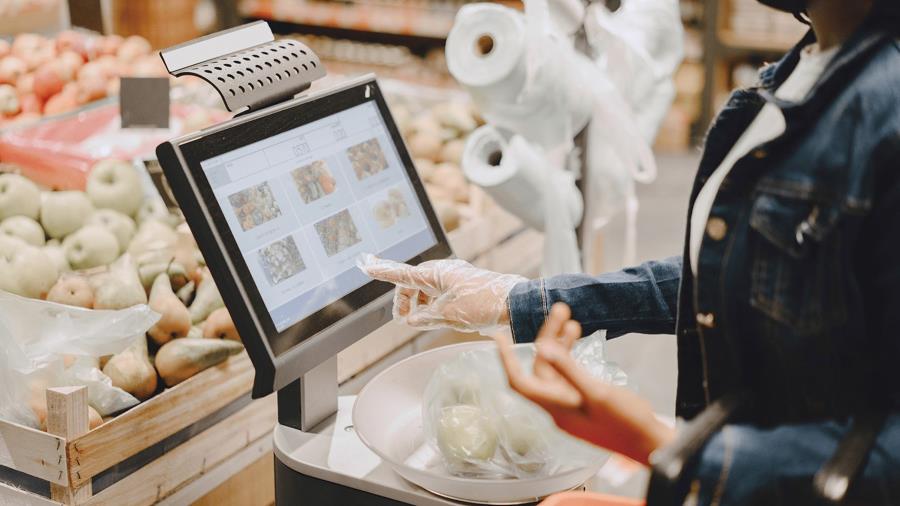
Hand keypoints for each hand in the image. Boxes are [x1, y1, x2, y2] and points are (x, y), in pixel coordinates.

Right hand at [358, 254, 526, 332]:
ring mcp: (455, 279)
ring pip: (426, 290)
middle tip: (403, 319)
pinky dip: (432, 305)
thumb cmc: (484, 304)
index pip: (403, 273)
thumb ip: (425, 317)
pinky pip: (439, 294)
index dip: (383, 271)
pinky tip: (436, 317)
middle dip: (404, 299)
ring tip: (420, 320)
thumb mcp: (448, 315)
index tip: (366, 265)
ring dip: (419, 305)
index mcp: (437, 273)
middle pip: (413, 282)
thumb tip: (411, 319)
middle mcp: (444, 272)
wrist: (516, 304)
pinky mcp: (464, 288)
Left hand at [498, 303, 675, 464]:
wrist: (650, 444)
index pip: (519, 381)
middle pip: (541, 367)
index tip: (498, 336)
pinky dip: (570, 357)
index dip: (506, 359)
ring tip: (571, 320)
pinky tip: (577, 340)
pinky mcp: (584, 403)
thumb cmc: (626, 422)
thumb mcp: (597, 393)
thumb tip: (542, 349)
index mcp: (556, 407)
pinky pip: (568, 375)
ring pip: (556, 369)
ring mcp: (571, 405)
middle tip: (561, 310)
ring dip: (560, 344)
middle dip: (547, 337)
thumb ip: (569, 370)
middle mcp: (558, 406)